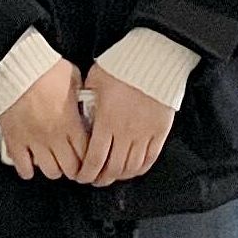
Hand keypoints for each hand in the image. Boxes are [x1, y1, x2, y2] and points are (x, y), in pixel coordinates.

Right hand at [0, 58, 88, 180]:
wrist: (14, 66)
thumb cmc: (42, 68)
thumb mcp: (73, 77)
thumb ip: (82, 93)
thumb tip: (89, 96)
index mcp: (70, 122)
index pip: (87, 154)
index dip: (90, 159)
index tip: (90, 158)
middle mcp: (53, 135)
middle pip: (70, 168)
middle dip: (75, 168)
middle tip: (74, 165)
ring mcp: (33, 140)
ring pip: (49, 171)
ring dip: (54, 169)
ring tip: (55, 163)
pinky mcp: (14, 140)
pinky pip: (23, 166)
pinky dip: (28, 169)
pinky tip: (32, 164)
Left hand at [75, 68, 176, 185]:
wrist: (153, 58)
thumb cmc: (123, 65)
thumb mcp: (95, 80)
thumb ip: (86, 100)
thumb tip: (78, 112)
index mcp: (107, 122)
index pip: (94, 159)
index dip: (86, 173)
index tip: (82, 176)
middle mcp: (125, 132)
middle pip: (113, 168)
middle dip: (101, 179)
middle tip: (95, 180)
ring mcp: (145, 133)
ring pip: (131, 167)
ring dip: (120, 176)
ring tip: (113, 176)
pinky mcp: (160, 131)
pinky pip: (150, 158)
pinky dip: (140, 168)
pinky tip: (133, 169)